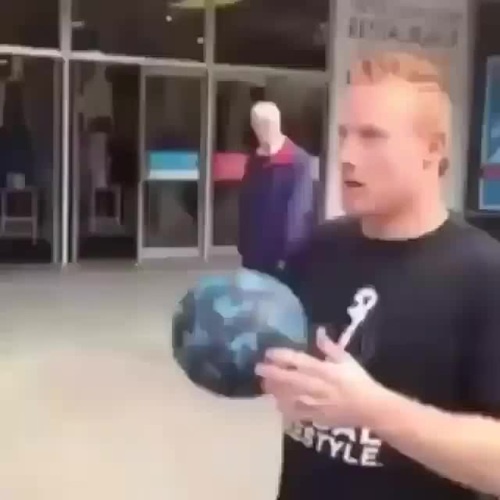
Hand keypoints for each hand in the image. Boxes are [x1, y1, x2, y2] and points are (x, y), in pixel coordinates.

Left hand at [255, 328, 385, 427]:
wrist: (371, 408)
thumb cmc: (358, 381)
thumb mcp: (346, 359)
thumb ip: (330, 346)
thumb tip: (319, 331)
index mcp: (324, 370)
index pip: (299, 361)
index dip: (282, 356)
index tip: (268, 352)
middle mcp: (317, 386)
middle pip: (289, 379)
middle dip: (271, 373)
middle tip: (258, 368)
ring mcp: (315, 403)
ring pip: (288, 397)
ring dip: (274, 390)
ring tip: (264, 384)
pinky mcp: (316, 417)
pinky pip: (295, 414)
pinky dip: (284, 408)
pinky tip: (276, 403)